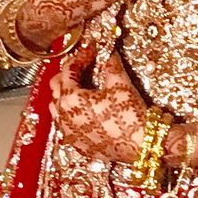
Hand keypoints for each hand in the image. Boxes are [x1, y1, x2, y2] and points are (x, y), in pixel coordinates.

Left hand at [51, 43, 151, 165]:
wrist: (140, 145)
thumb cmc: (128, 116)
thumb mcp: (119, 84)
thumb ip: (111, 65)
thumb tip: (109, 55)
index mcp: (70, 98)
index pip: (69, 70)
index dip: (81, 57)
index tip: (91, 52)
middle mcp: (63, 116)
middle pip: (57, 87)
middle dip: (69, 74)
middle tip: (84, 67)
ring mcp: (68, 132)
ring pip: (58, 108)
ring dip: (66, 95)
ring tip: (82, 88)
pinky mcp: (78, 144)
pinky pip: (66, 125)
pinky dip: (72, 114)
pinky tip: (86, 110)